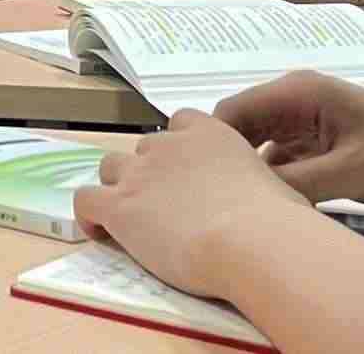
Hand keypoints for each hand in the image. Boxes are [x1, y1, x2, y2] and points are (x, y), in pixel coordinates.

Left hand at [72, 113, 311, 300]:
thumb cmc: (277, 220)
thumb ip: (260, 184)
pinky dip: (89, 215)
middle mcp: (170, 145)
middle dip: (150, 172)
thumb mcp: (275, 187)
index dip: (179, 149)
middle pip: (144, 148)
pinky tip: (100, 232)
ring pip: (110, 167)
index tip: (186, 174)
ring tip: (131, 218)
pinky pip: (85, 199)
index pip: (181, 123)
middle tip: (165, 206)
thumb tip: (271, 204)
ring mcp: (139, 173)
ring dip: (118, 187)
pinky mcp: (118, 205)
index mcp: (211, 134)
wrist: (250, 240)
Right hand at [213, 69, 363, 202]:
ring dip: (253, 174)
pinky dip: (275, 181)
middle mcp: (293, 100)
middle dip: (228, 162)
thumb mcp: (348, 173)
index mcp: (296, 92)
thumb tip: (243, 198)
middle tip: (217, 203)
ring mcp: (303, 121)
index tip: (203, 186)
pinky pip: (279, 160)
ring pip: (257, 147)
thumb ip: (295, 183)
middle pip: (239, 129)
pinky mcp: (314, 142)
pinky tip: (273, 207)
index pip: (231, 112)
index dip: (210, 145)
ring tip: (240, 210)